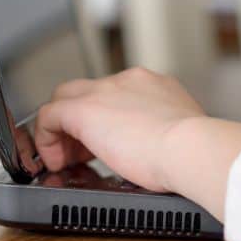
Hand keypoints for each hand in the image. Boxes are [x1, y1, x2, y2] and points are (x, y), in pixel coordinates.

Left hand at [36, 67, 205, 190]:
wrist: (189, 148)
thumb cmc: (193, 151)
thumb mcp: (183, 134)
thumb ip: (167, 133)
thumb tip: (162, 150)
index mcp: (156, 86)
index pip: (118, 93)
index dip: (107, 118)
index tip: (109, 143)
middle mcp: (129, 81)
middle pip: (88, 90)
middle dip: (80, 119)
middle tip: (83, 151)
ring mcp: (105, 91)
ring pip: (66, 98)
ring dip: (64, 129)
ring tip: (67, 158)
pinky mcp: (83, 110)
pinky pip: (49, 115)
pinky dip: (46, 138)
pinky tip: (54, 160)